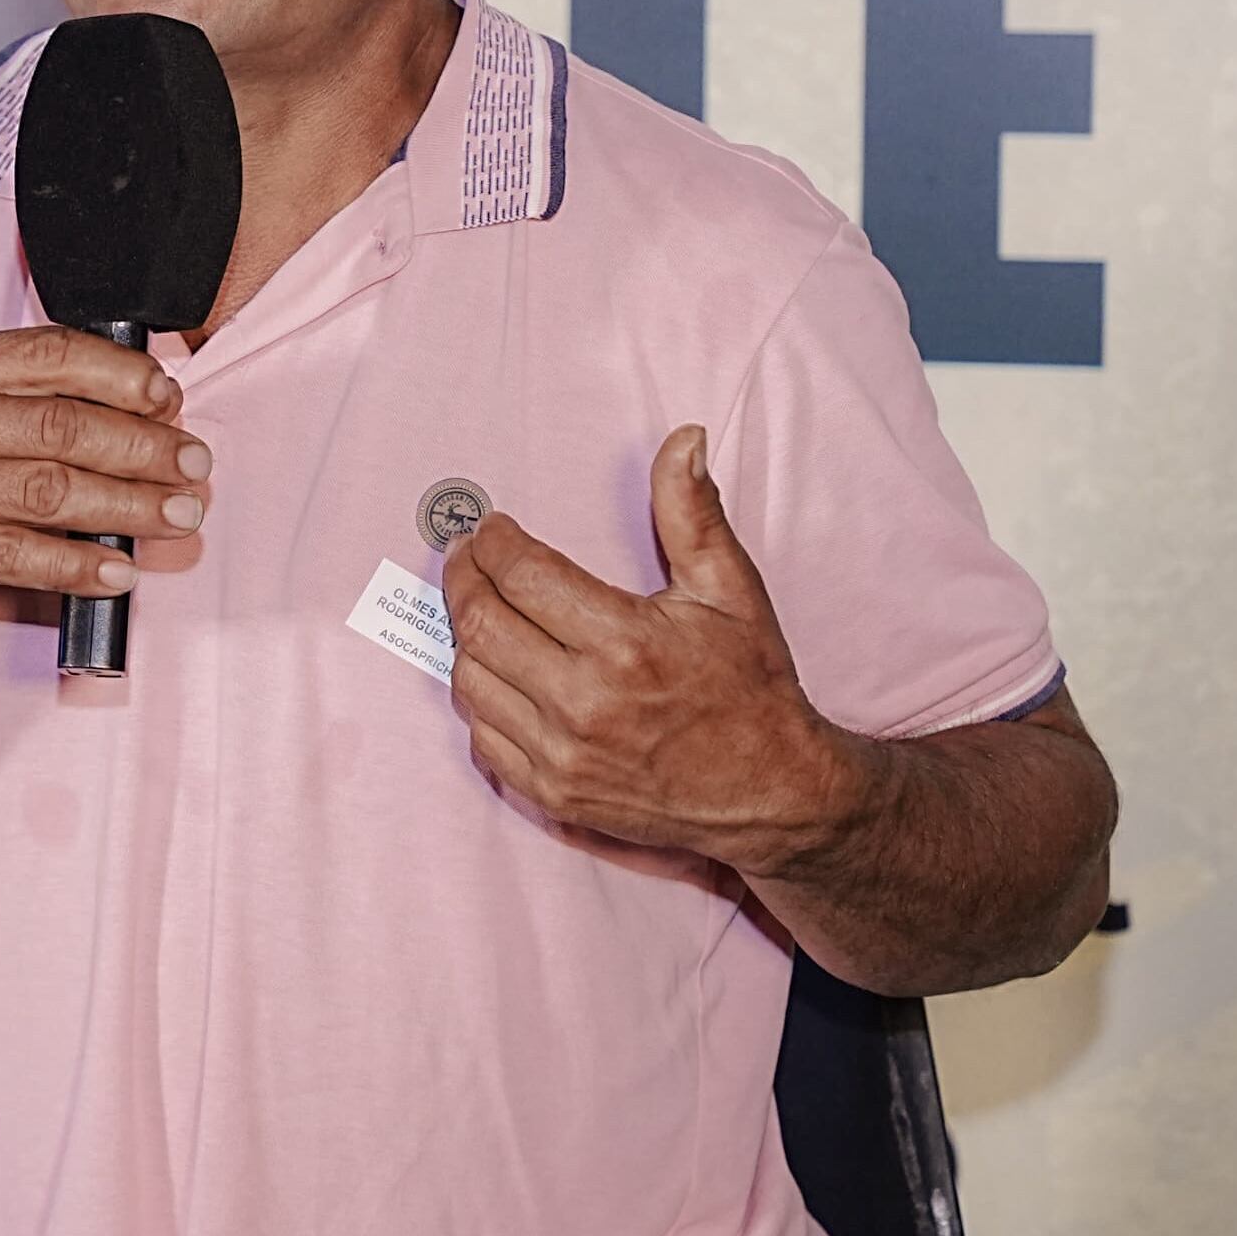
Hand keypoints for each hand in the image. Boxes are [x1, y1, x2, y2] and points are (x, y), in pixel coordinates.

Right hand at [0, 327, 210, 620]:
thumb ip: (28, 394)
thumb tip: (144, 403)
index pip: (49, 354)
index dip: (121, 375)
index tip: (171, 399)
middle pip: (62, 427)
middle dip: (144, 447)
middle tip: (194, 465)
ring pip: (50, 492)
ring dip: (128, 506)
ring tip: (178, 515)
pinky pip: (20, 556)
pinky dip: (78, 565)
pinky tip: (118, 570)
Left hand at [443, 425, 874, 876]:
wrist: (774, 793)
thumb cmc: (752, 687)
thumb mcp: (731, 590)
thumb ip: (693, 512)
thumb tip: (682, 440)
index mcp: (626, 644)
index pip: (521, 575)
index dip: (493, 542)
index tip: (490, 527)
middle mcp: (584, 703)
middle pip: (480, 624)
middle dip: (462, 577)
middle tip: (467, 555)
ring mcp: (563, 756)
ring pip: (470, 681)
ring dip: (465, 636)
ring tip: (480, 606)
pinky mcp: (553, 795)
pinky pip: (482, 738)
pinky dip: (478, 698)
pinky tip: (495, 670)